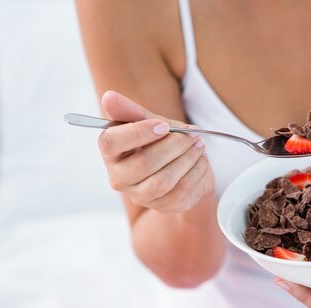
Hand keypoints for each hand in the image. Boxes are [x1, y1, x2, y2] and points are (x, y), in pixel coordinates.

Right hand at [98, 90, 213, 212]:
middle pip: (144, 163)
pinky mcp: (163, 206)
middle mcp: (119, 178)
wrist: (186, 168)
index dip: (138, 133)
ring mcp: (140, 196)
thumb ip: (132, 112)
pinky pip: (181, 190)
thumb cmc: (162, 143)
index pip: (111, 142)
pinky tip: (201, 160)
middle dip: (174, 145)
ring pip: (163, 180)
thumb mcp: (150, 123)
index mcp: (110, 153)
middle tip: (191, 134)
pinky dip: (196, 171)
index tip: (163, 125)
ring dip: (187, 158)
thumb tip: (109, 97)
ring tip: (199, 144)